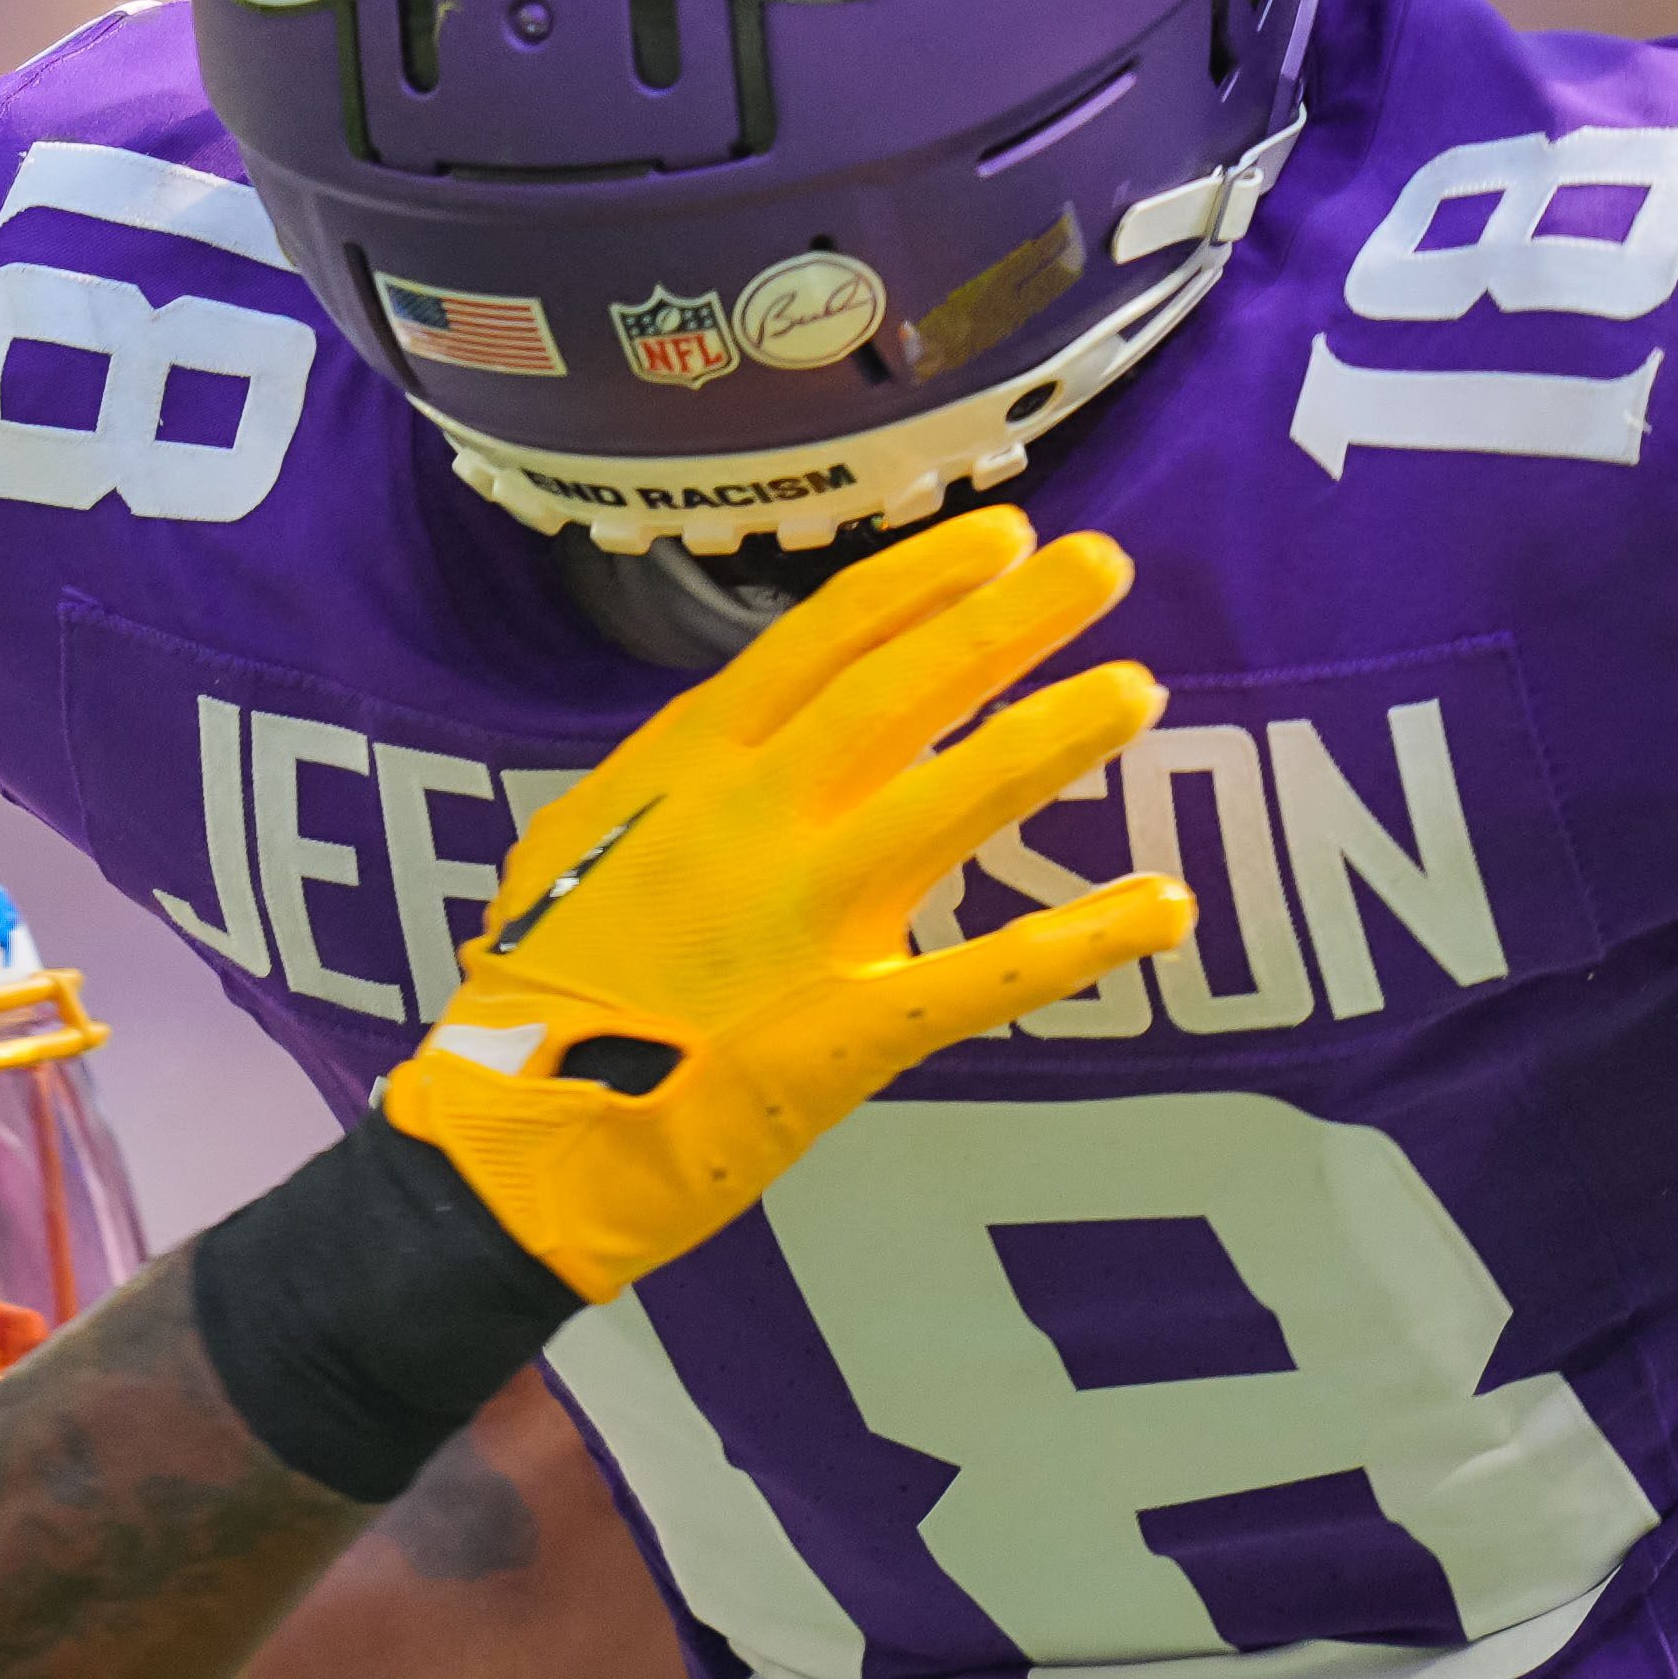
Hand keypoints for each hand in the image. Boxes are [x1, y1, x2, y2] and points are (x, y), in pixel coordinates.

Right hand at [379, 510, 1188, 1298]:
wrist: (513, 1140)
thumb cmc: (536, 992)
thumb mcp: (575, 842)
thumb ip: (665, 779)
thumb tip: (733, 732)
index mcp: (685, 769)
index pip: (823, 642)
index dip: (921, 583)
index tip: (1001, 538)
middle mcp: (753, 822)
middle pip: (903, 691)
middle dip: (1009, 620)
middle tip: (1102, 565)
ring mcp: (805, 923)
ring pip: (955, 801)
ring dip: (1054, 737)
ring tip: (1138, 689)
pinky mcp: (848, 1029)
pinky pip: (989, 976)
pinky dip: (1084, 940)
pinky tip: (1163, 907)